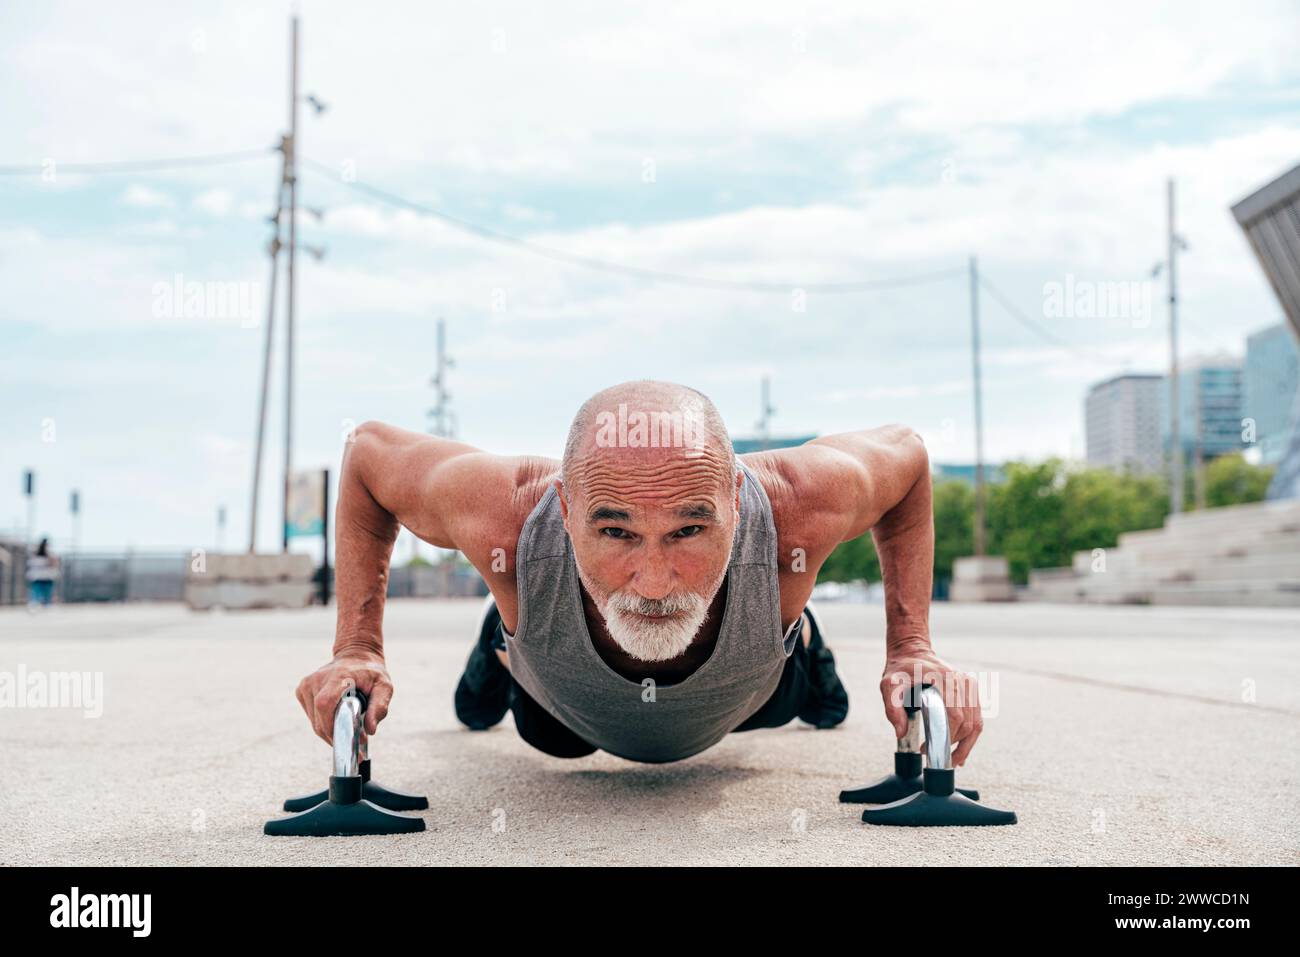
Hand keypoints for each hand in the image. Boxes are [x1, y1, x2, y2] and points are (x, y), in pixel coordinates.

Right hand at [295, 649, 393, 743]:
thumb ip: (379, 707)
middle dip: (335, 735)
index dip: (332, 726)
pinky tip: (336, 718)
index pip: (324, 704)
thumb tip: (370, 730)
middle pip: (319, 719)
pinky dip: (324, 723)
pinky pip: (311, 716)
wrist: (356, 655)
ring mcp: (307, 685)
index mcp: (337, 676)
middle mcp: (317, 680)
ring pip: (314, 721)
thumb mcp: (384, 686)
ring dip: (330, 731)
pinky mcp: (302, 691)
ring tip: (347, 729)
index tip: (349, 740)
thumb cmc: (371, 672)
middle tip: (354, 741)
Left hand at [879, 639, 982, 765]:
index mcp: (944, 679)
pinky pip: (977, 717)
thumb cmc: (901, 669)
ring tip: (953, 760)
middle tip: (935, 756)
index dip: (943, 737)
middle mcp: (961, 681)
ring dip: (966, 745)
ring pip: (976, 723)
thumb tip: (901, 732)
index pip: (954, 715)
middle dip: (953, 745)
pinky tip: (963, 749)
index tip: (926, 749)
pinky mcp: (971, 689)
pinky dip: (971, 735)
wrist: (912, 652)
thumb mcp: (889, 684)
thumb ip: (892, 707)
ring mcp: (969, 684)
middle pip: (967, 722)